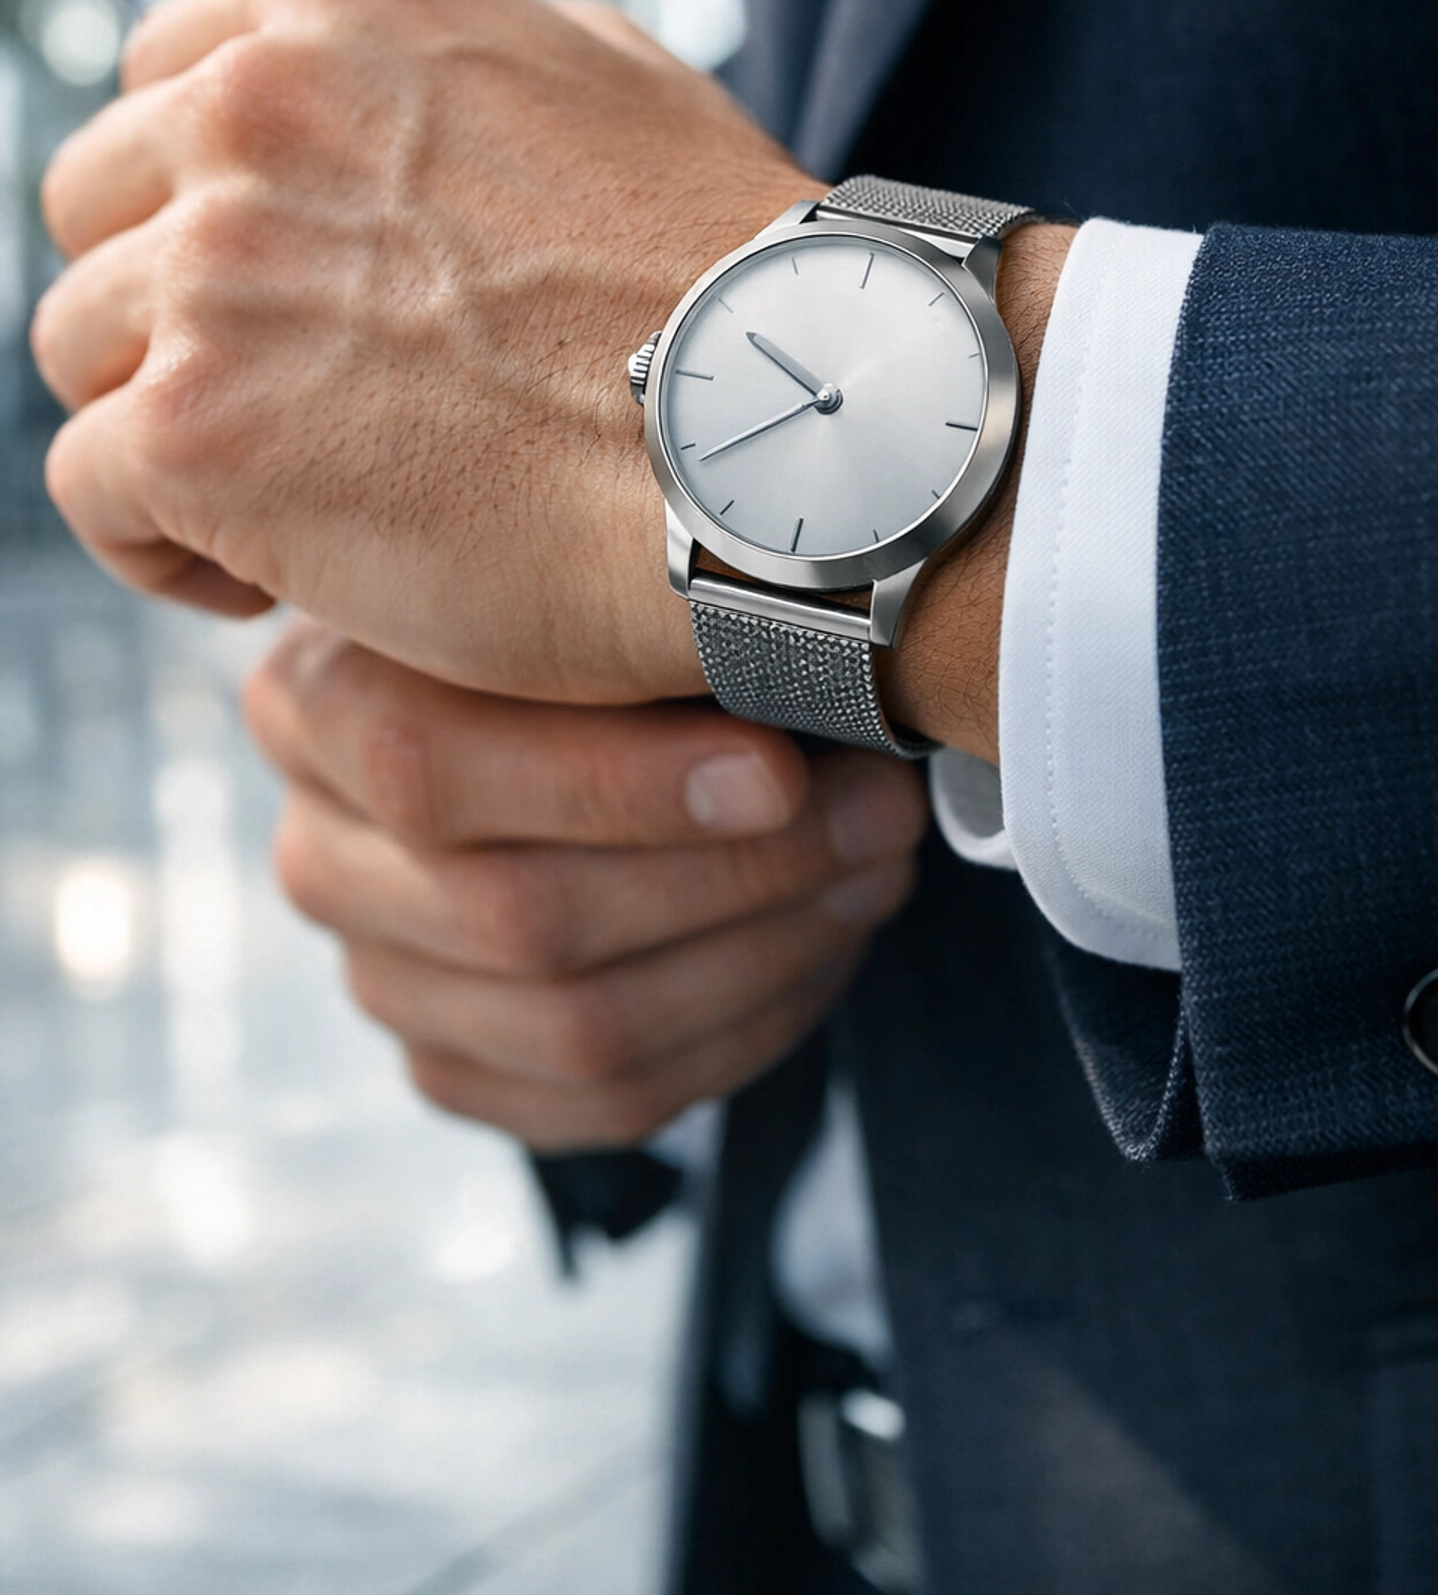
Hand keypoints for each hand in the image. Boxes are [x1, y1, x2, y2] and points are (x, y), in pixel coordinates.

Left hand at [33, 0, 813, 705]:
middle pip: (96, 207)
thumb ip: (466, 66)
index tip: (276, 287)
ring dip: (167, 426)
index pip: (161, 78)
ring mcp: (215, 263)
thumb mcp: (616, 77)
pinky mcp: (197, 428)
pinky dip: (160, 546)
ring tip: (285, 503)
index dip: (205, 199)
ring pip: (78, 349)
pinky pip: (90, 490)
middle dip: (170, 310)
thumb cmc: (735, 280)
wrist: (800, 435)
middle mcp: (254, 102)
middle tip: (280, 405)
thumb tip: (389, 91)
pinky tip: (272, 581)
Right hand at [245, 622, 927, 1149]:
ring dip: (766, 956)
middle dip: (737, 875)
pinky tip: (820, 949)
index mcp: (317, 701)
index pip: (430, 770)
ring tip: (875, 869)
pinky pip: (606, 1103)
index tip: (779, 766)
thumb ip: (631, 608)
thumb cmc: (600, 616)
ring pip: (576, 1030)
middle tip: (878, 814)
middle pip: (518, 918)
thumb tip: (779, 632)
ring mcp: (381, 978)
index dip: (617, 785)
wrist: (588, 708)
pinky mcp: (456, 1067)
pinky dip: (741, 1034)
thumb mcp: (589, 575)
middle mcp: (320, 853)